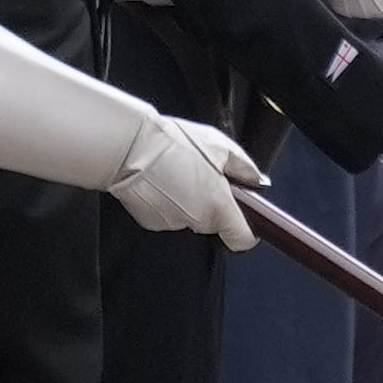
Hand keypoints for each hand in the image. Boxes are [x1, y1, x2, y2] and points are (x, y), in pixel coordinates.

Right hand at [109, 113, 263, 248]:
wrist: (127, 147)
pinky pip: (167, 214)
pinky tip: (160, 180)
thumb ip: (244, 168)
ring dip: (188, 200)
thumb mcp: (220, 146)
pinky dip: (166, 201)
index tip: (245, 218)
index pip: (242, 239)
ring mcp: (172, 223)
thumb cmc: (172, 144)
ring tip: (177, 172)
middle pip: (214, 223)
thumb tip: (255, 181)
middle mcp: (196, 221)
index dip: (246, 230)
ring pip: (189, 217)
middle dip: (213, 203)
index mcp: (218, 207)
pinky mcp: (150, 222)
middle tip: (204, 176)